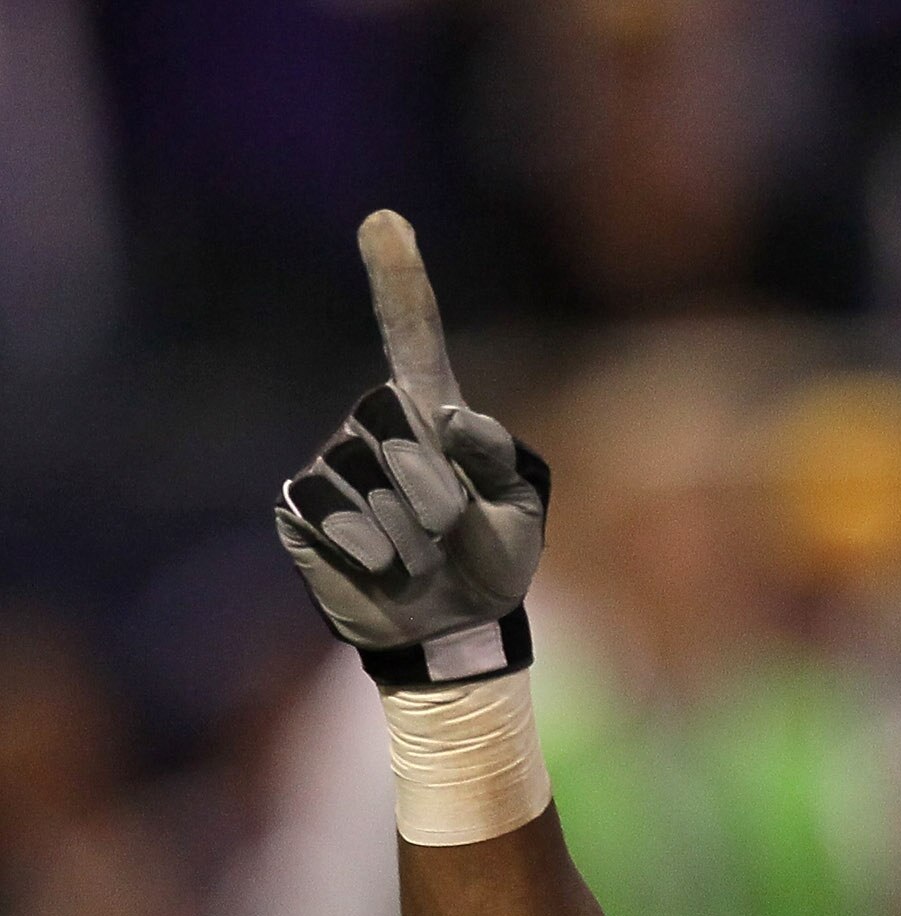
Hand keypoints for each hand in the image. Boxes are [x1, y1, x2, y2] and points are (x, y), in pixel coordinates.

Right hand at [274, 212, 548, 677]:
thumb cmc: (490, 566)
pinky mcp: (302, 508)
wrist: (447, 631)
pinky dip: (371, 551)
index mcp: (432, 417)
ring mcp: (333, 465)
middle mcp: (375, 428)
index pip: (412, 338)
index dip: (398, 282)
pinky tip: (384, 570)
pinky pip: (331, 515)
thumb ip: (494, 458)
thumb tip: (445, 414)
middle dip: (430, 482)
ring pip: (363, 476)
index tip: (384, 220)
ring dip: (408, 530)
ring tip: (420, 558)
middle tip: (450, 531)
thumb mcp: (518, 514)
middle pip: (388, 417)